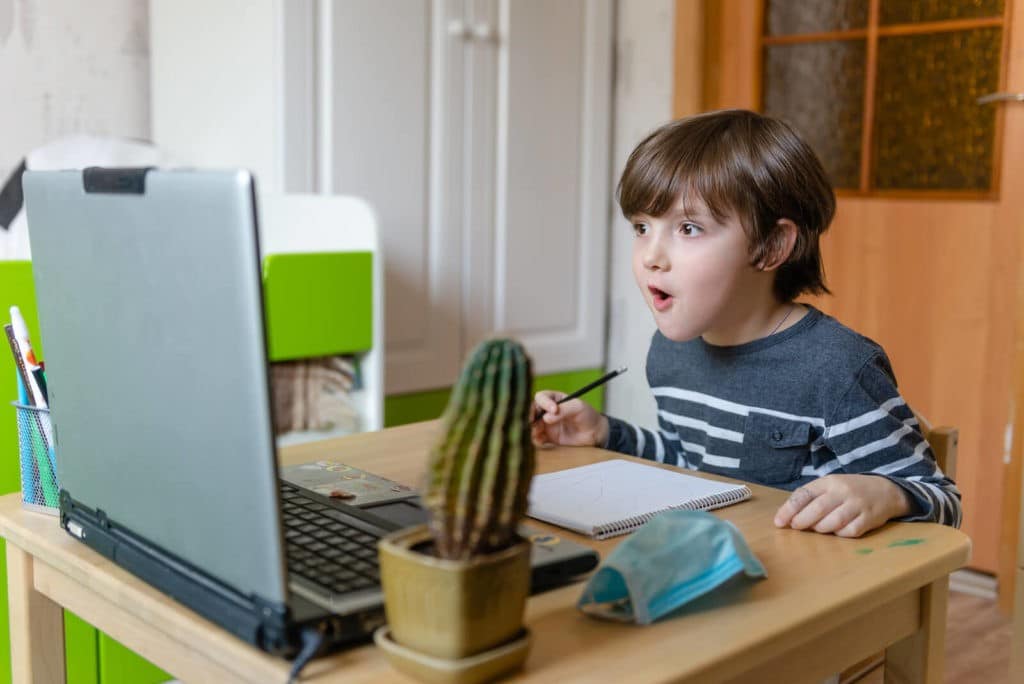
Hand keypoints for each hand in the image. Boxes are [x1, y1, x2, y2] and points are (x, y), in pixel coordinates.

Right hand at [530, 391, 608, 447]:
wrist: (595, 433)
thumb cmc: (588, 415)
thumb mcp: (578, 408)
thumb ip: (563, 410)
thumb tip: (546, 418)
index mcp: (553, 399)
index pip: (541, 397)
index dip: (544, 403)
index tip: (554, 410)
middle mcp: (546, 411)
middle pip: (531, 411)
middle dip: (531, 416)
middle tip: (535, 423)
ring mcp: (546, 425)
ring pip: (532, 425)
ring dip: (532, 429)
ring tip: (539, 433)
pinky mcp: (548, 438)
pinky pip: (536, 439)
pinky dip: (535, 440)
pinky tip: (541, 441)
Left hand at [772, 474, 912, 537]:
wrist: (885, 490)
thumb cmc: (849, 491)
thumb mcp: (830, 486)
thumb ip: (811, 498)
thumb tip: (788, 517)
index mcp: (829, 482)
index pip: (805, 494)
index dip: (789, 509)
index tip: (779, 522)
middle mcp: (843, 492)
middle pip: (818, 509)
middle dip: (802, 521)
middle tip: (795, 527)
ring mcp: (857, 505)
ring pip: (833, 522)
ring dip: (821, 528)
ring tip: (817, 528)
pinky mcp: (869, 519)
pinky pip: (850, 532)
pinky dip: (839, 534)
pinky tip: (837, 531)